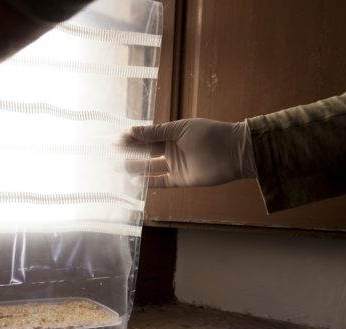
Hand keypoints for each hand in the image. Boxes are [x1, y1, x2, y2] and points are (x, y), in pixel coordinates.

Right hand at [124, 118, 256, 186]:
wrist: (233, 153)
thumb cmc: (210, 135)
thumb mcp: (180, 130)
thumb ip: (156, 132)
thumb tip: (132, 131)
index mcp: (173, 133)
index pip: (148, 135)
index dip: (133, 137)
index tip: (117, 139)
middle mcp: (173, 149)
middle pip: (147, 151)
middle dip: (131, 151)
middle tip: (112, 153)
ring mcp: (176, 165)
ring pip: (151, 167)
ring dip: (136, 167)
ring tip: (120, 167)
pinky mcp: (181, 180)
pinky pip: (161, 181)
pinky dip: (149, 182)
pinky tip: (135, 181)